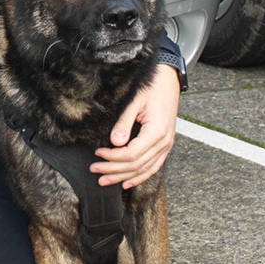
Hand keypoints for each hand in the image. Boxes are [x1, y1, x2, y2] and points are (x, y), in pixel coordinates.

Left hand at [91, 64, 180, 189]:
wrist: (169, 81)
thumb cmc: (152, 88)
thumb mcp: (134, 102)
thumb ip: (124, 123)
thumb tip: (114, 143)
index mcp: (156, 132)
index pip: (131, 154)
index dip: (112, 158)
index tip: (97, 154)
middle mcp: (164, 143)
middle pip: (136, 165)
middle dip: (114, 170)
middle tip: (95, 170)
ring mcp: (167, 146)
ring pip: (144, 170)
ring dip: (123, 177)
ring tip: (105, 180)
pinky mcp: (165, 145)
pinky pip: (154, 167)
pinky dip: (140, 177)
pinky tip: (127, 182)